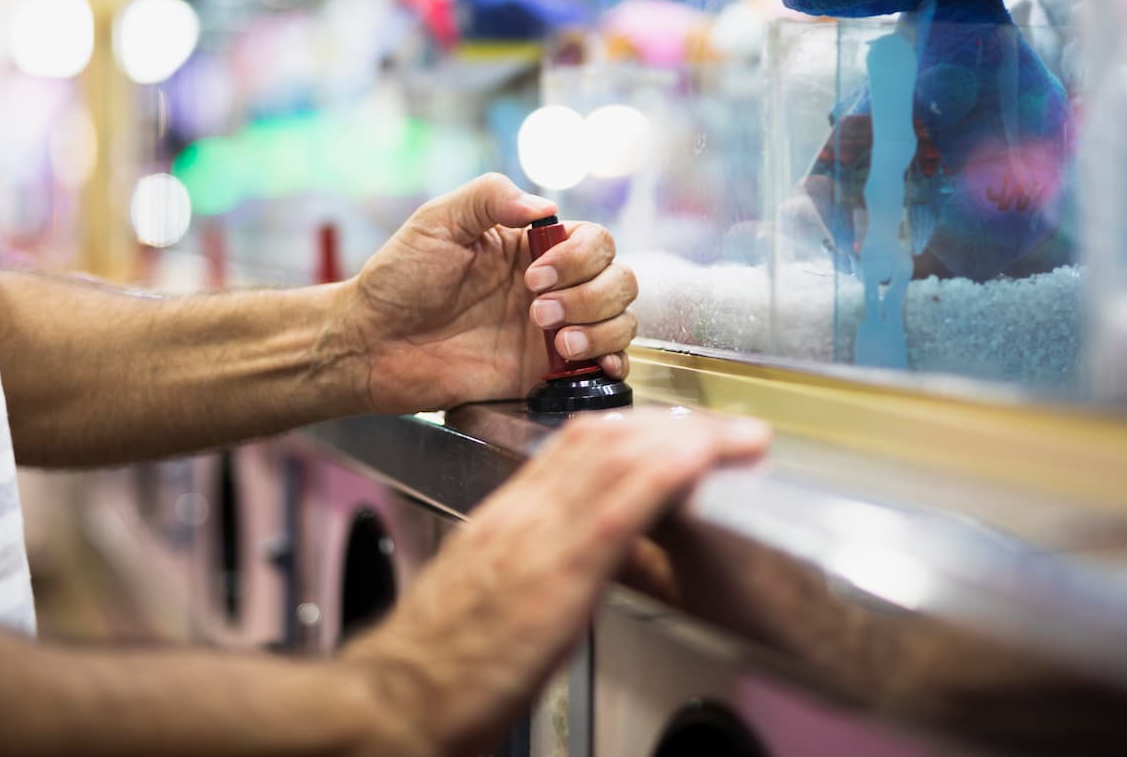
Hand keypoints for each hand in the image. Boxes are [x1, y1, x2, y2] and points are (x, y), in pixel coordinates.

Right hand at [341, 406, 770, 754]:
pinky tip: (705, 460)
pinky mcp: (556, 573)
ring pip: (618, 455)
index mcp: (506, 516)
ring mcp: (537, 536)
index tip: (679, 430)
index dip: (637, 427)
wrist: (390, 702)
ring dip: (689, 437)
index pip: (576, 443)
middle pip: (604, 436)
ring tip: (736, 440)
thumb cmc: (438, 664)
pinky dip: (669, 472)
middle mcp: (521, 513)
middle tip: (724, 429)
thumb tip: (584, 558)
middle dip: (672, 424)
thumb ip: (534, 562)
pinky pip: (621, 505)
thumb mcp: (491, 594)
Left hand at [343, 173, 638, 412]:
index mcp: (531, 246)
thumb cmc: (399, 279)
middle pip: (619, 279)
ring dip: (600, 329)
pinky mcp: (545, 372)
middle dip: (590, 296)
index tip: (534, 277)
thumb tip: (545, 206)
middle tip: (537, 312)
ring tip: (556, 344)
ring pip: (620, 320)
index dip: (579, 258)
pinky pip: (604, 363)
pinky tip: (593, 363)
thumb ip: (489, 197)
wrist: (373, 345)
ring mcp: (552, 329)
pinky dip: (613, 361)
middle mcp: (551, 285)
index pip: (595, 241)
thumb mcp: (438, 221)